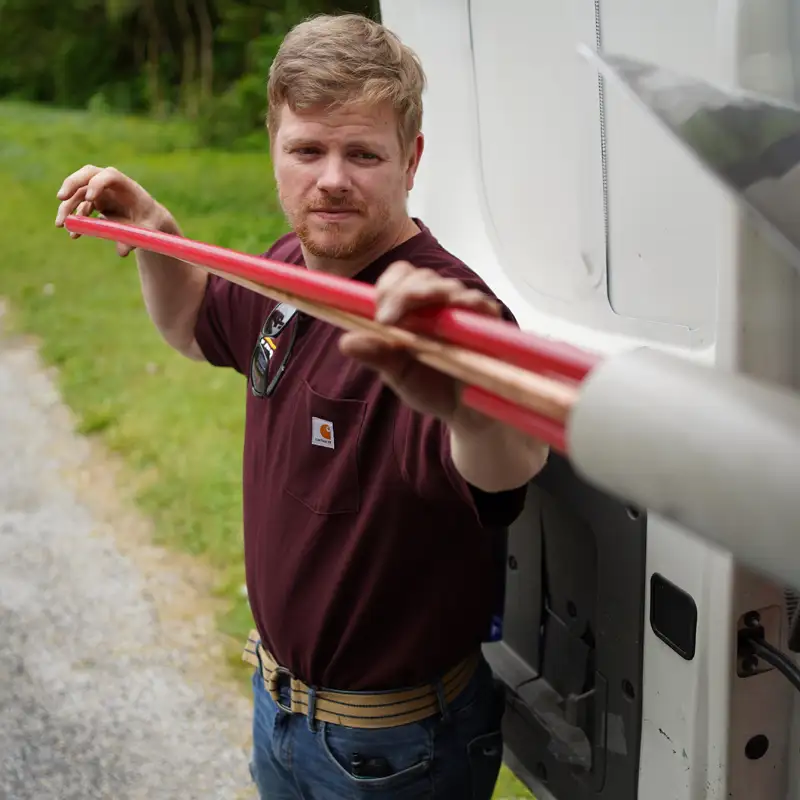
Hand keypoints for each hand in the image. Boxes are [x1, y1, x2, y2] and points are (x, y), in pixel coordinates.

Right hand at [55, 165, 171, 256]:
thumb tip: (121, 252)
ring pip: (78, 193)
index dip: (97, 183)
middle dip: (71, 184)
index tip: (89, 199)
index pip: (109, 175)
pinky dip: (75, 220)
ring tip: (61, 225)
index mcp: (126, 185)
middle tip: (61, 198)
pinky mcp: (94, 201)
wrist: (147, 220)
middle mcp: (110, 184)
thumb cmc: (149, 221)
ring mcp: (100, 191)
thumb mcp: (147, 231)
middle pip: (86, 175)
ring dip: (67, 207)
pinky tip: (74, 235)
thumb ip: (135, 238)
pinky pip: (80, 207)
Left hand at [338, 260, 501, 426]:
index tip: (379, 314)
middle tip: (387, 320)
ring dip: (429, 298)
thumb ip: (377, 356)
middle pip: (421, 277)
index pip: (399, 278)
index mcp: (412, 309)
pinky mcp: (490, 321)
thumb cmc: (433, 388)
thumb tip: (345, 342)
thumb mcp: (399, 375)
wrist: (468, 415)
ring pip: (447, 287)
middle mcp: (438, 303)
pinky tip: (455, 313)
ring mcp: (464, 309)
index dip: (388, 287)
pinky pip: (479, 303)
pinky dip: (467, 305)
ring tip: (417, 323)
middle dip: (402, 293)